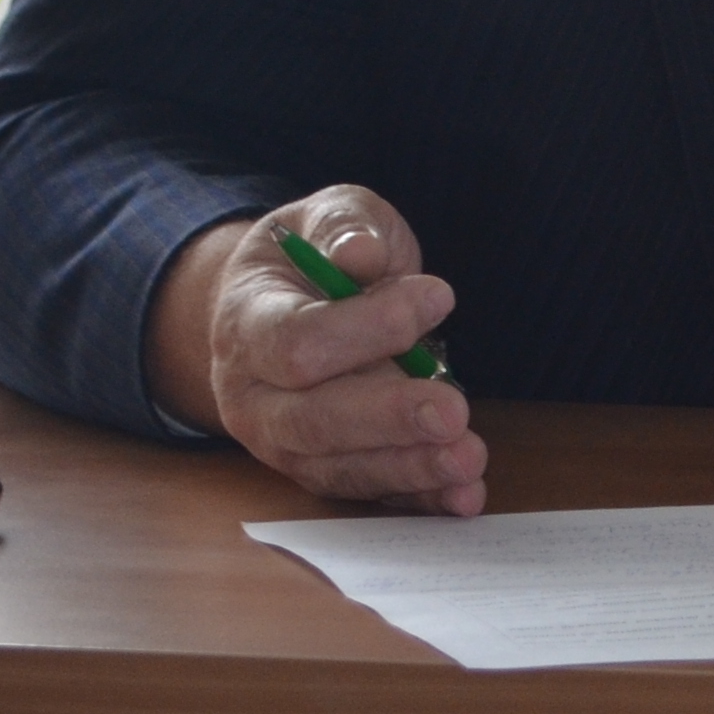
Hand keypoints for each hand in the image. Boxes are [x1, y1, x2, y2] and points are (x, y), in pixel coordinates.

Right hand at [151, 185, 487, 514]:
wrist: (275, 304)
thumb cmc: (309, 256)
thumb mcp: (326, 217)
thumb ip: (344, 228)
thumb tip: (362, 252)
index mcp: (247, 326)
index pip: (296, 341)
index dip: (367, 326)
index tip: (438, 296)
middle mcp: (253, 397)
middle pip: (313, 420)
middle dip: (387, 418)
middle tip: (453, 411)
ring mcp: (282, 443)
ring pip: (339, 468)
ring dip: (408, 468)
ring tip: (467, 461)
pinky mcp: (321, 469)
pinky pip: (365, 491)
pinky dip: (416, 497)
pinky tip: (462, 497)